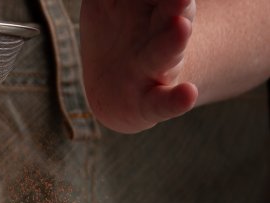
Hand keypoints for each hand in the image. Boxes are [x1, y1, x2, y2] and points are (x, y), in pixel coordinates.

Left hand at [80, 0, 197, 132]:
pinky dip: (175, 100)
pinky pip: (164, 102)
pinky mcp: (150, 102)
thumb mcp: (106, 1)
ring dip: (173, 38)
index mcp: (152, 2)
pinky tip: (188, 94)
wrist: (115, 92)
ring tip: (179, 25)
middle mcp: (159, 31)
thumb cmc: (117, 38)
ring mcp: (154, 67)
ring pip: (165, 51)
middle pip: (172, 7)